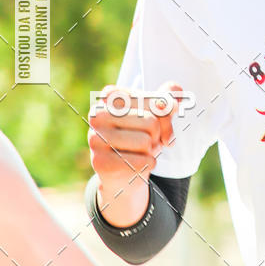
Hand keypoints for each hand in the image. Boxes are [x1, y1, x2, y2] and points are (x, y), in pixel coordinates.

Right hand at [88, 82, 181, 225]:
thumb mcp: (159, 114)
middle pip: (151, 122)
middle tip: (147, 140)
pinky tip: (136, 164)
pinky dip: (148, 165)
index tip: (157, 119)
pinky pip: (142, 162)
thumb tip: (166, 105)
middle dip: (157, 136)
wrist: (126, 170)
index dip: (164, 114)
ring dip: (151, 151)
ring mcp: (95, 138)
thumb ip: (168, 101)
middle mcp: (97, 114)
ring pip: (145, 142)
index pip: (154, 100)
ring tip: (140, 152)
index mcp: (110, 95)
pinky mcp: (99, 162)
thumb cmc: (142, 134)